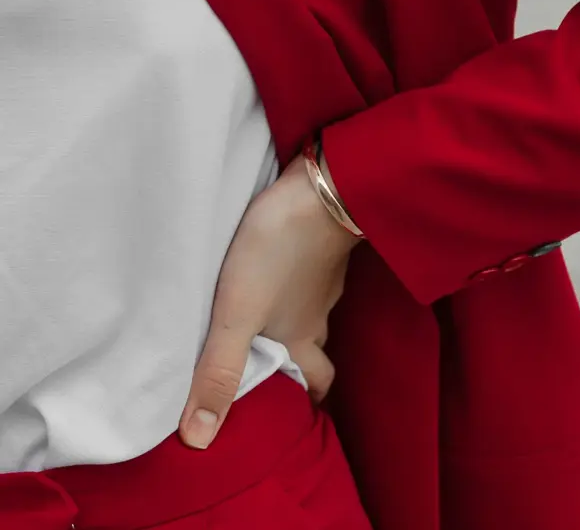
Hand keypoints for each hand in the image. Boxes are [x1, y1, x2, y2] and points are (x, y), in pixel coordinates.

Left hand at [179, 155, 359, 448]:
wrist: (320, 194)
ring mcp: (324, 281)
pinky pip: (311, 280)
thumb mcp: (237, 315)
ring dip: (294, 324)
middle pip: (317, 351)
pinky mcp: (321, 250)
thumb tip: (200, 440)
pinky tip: (275, 275)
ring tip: (263, 324)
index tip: (294, 411)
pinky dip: (296, 287)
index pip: (317, 381)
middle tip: (279, 372)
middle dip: (303, 366)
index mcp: (300, 338)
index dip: (308, 398)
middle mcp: (316, 316)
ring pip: (312, 314)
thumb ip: (219, 372)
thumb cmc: (276, 255)